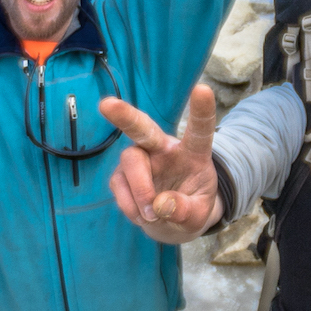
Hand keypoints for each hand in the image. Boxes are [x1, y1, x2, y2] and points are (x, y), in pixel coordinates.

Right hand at [101, 84, 219, 242]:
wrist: (171, 222)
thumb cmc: (191, 208)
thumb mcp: (199, 215)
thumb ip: (186, 210)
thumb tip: (160, 205)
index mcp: (191, 153)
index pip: (198, 130)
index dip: (201, 111)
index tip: (203, 89)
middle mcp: (163, 149)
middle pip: (143, 128)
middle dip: (125, 115)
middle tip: (107, 105)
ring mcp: (140, 159)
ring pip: (130, 162)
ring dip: (140, 190)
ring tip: (151, 215)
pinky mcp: (121, 175)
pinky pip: (119, 185)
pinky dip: (130, 205)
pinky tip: (141, 215)